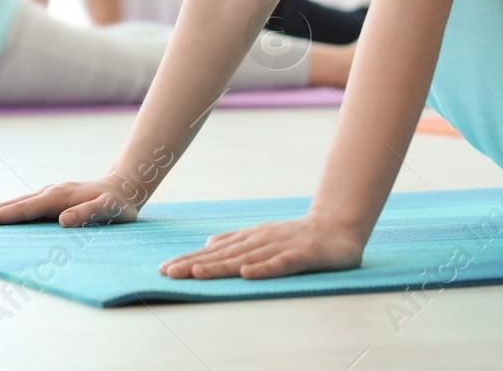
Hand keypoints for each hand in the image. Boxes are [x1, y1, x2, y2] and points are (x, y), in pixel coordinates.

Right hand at [0, 175, 144, 226]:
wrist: (125, 186)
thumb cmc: (119, 204)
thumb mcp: (111, 210)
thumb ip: (89, 214)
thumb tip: (62, 220)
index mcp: (57, 197)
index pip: (23, 209)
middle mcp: (48, 193)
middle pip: (11, 204)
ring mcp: (47, 194)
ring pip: (13, 203)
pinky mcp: (49, 199)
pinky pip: (21, 206)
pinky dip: (3, 210)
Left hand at [158, 212, 364, 279]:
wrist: (337, 228)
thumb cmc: (297, 237)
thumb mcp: (262, 236)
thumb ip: (236, 242)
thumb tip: (207, 245)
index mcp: (249, 238)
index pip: (214, 252)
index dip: (189, 260)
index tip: (165, 269)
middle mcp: (260, 241)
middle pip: (223, 256)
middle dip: (194, 264)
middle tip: (168, 272)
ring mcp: (280, 246)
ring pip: (245, 258)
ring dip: (219, 267)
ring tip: (195, 274)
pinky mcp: (302, 255)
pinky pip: (280, 264)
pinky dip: (263, 269)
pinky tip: (246, 275)